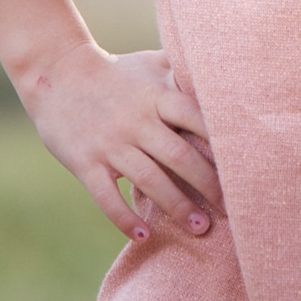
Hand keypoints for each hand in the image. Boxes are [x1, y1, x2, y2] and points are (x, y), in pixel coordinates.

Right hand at [17, 42, 221, 242]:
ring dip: (177, 207)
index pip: (197, 120)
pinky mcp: (86, 163)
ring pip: (149, 181)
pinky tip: (143, 236)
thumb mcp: (150, 64)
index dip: (221, 144)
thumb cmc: (114, 72)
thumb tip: (221, 72)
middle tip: (231, 210)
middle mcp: (137, 122)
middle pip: (179, 157)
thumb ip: (182, 72)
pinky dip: (124, 218)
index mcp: (156, 98)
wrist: (57, 73)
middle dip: (208, 185)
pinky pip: (107, 197)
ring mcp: (111, 144)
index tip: (243, 166)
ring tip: (200, 228)